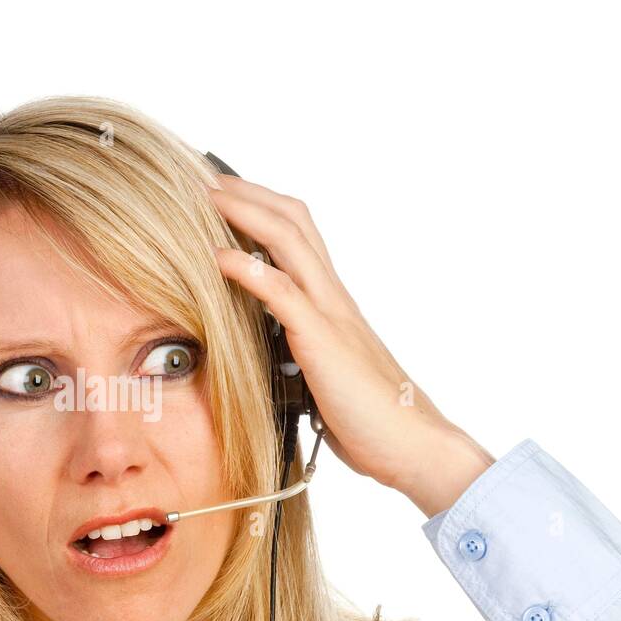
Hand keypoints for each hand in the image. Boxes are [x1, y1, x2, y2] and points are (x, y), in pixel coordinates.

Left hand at [207, 171, 494, 517]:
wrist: (412, 444)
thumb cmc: (370, 417)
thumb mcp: (324, 374)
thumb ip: (300, 352)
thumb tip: (270, 352)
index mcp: (333, 304)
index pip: (300, 236)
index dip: (264, 208)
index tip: (226, 193)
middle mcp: (334, 298)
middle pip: (294, 222)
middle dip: (250, 193)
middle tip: (209, 176)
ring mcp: (331, 315)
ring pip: (290, 242)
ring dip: (246, 213)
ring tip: (208, 195)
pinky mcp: (323, 342)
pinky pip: (283, 294)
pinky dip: (248, 270)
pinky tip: (217, 258)